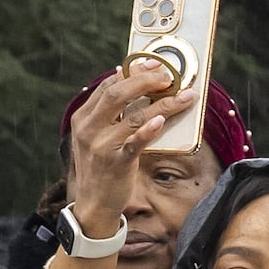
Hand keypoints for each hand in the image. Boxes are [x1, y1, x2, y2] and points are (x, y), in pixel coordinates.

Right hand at [62, 58, 180, 236]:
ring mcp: (101, 145)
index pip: (108, 86)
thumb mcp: (97, 136)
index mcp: (83, 118)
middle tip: (169, 76)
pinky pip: (135, 142)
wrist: (94, 203)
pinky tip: (162, 120)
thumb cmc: (102, 166)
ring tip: (184, 96)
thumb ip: (109, 111)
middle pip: (117, 94)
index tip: (154, 65)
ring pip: (134, 116)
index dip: (133, 73)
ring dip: (163, 103)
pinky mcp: (116, 162)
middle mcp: (89, 128)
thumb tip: (124, 75)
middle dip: (146, 80)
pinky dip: (149, 129)